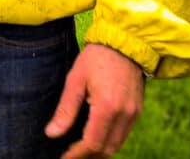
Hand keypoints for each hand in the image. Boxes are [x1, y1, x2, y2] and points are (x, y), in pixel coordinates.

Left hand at [45, 43, 145, 158]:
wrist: (124, 41)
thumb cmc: (96, 57)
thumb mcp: (75, 79)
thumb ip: (66, 109)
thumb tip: (52, 134)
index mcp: (107, 106)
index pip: (92, 143)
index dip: (76, 154)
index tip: (63, 158)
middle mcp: (124, 114)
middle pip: (106, 149)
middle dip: (87, 156)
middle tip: (70, 155)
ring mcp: (134, 113)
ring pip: (117, 145)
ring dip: (99, 151)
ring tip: (80, 150)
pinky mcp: (138, 110)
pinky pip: (124, 134)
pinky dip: (110, 141)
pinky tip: (96, 137)